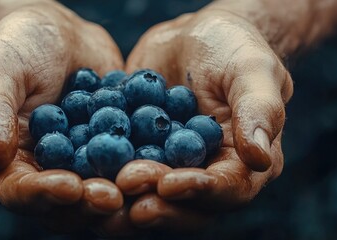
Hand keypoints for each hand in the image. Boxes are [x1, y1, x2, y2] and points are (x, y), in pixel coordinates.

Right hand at [0, 1, 129, 233]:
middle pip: (64, 206)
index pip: (19, 191)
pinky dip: (144, 172)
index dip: (45, 194)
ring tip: (145, 188)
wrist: (57, 34)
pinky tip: (166, 168)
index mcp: (1, 166)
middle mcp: (39, 177)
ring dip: (123, 197)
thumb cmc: (16, 47)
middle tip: (117, 197)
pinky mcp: (107, 158)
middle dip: (90, 204)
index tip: (72, 187)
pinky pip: (125, 170)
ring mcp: (76, 170)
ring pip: (99, 196)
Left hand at [117, 7, 293, 230]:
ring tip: (96, 192)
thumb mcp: (252, 71)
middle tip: (124, 190)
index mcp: (241, 163)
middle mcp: (205, 175)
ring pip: (148, 196)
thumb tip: (261, 158)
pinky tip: (76, 170)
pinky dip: (99, 173)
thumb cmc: (234, 49)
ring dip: (122, 199)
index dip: (198, 191)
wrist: (195, 36)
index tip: (168, 183)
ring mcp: (169, 168)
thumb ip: (259, 111)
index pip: (226, 189)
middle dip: (154, 202)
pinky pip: (120, 169)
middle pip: (184, 205)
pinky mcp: (138, 155)